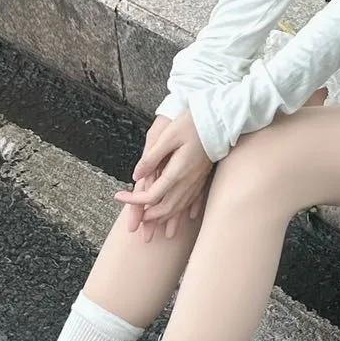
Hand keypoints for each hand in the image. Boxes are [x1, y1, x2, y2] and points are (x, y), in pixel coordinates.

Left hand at [114, 109, 214, 241]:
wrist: (220, 120)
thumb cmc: (192, 124)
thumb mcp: (167, 136)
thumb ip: (151, 158)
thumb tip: (136, 176)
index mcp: (176, 172)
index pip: (151, 195)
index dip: (133, 200)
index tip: (118, 197)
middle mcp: (188, 181)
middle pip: (165, 208)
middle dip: (149, 216)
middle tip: (134, 216)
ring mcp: (196, 182)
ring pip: (179, 208)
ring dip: (164, 217)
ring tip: (151, 220)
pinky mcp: (202, 178)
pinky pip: (191, 202)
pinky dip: (182, 211)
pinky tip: (182, 216)